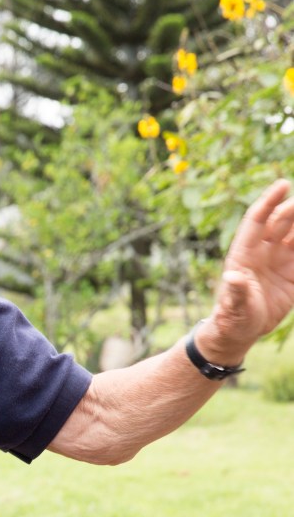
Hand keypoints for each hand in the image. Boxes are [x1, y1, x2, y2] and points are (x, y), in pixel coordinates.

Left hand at [202, 180, 293, 360]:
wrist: (242, 331)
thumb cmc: (232, 318)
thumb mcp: (234, 308)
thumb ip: (236, 293)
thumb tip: (232, 278)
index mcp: (244, 254)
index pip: (257, 221)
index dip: (268, 202)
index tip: (283, 185)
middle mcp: (263, 251)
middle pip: (282, 222)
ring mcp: (280, 260)